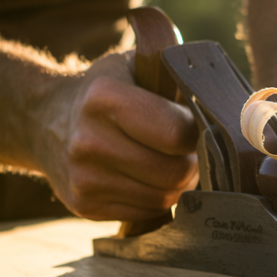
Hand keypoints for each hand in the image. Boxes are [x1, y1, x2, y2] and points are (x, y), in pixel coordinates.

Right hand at [41, 51, 198, 221]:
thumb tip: (230, 102)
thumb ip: (176, 73)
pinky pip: (145, 212)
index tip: (194, 124)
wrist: (46, 119)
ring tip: (169, 162)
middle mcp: (88, 140)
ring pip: (163, 197)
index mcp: (104, 97)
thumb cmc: (108, 89)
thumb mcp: (135, 64)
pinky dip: (156, 199)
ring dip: (177, 184)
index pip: (178, 133)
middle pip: (174, 172)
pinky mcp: (84, 206)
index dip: (197, 131)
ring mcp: (84, 178)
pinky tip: (147, 178)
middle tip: (189, 150)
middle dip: (192, 163)